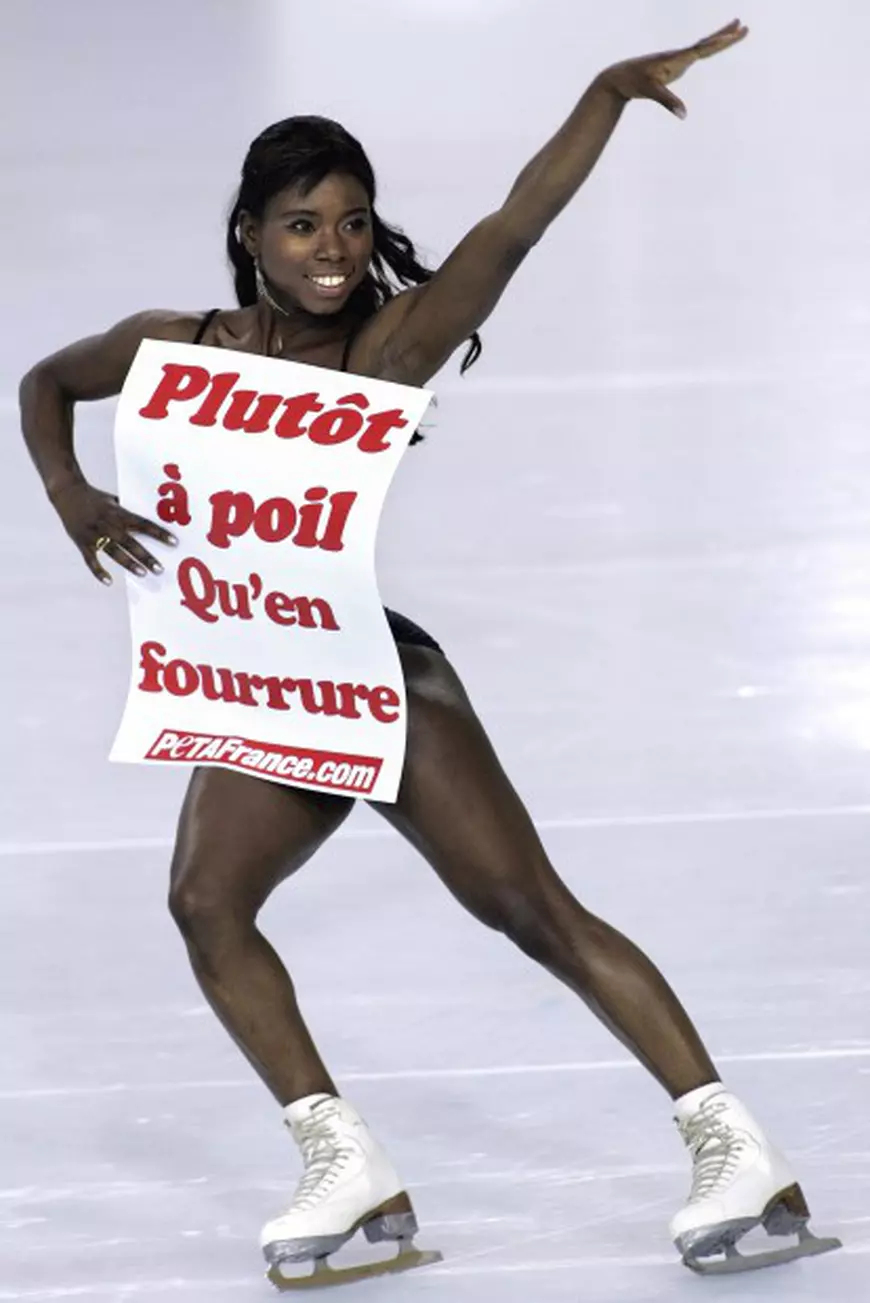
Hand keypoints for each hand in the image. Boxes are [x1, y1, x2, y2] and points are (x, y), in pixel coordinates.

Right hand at [51, 481, 176, 584]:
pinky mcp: (81, 542)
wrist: (66, 492)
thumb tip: (151, 516)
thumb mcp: (113, 500)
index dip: (159, 533)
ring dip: (128, 563)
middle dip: (145, 555)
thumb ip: (129, 510)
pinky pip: (90, 560)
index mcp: (117, 512)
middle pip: (130, 541)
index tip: (174, 542)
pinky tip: (109, 581)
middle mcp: (107, 523)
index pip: (143, 523)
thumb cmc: (95, 497)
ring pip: (113, 551)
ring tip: (142, 573)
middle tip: (159, 568)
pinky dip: (98, 572)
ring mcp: (93, 534)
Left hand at [602, 19, 747, 118]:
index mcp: (675, 58)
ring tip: (736, 27)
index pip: (701, 48)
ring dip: (720, 38)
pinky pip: (697, 55)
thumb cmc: (633, 82)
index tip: (733, 35)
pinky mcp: (675, 65)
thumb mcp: (650, 92)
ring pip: (704, 46)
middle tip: (745, 26)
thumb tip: (684, 115)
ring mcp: (678, 59)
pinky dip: (709, 49)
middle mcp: (679, 55)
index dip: (717, 43)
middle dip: (726, 35)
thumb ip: (668, 102)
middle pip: (707, 43)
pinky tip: (713, 47)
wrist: (619, 77)